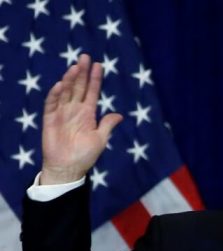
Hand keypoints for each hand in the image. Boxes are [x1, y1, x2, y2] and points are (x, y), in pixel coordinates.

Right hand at [41, 54, 122, 184]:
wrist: (68, 168)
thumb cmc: (85, 155)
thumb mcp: (100, 139)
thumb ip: (107, 125)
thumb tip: (120, 115)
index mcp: (88, 113)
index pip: (91, 92)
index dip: (95, 79)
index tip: (99, 65)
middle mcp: (75, 110)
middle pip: (78, 87)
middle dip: (82, 73)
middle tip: (85, 57)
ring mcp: (61, 113)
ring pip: (66, 92)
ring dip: (69, 80)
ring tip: (75, 67)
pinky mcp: (50, 119)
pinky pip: (52, 104)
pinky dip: (55, 94)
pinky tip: (60, 85)